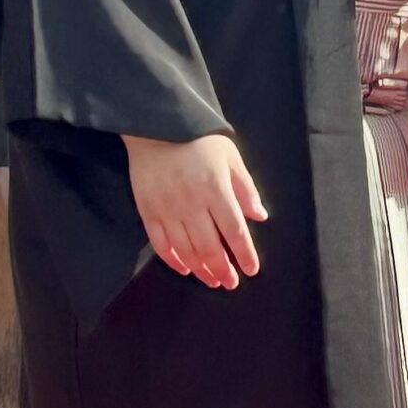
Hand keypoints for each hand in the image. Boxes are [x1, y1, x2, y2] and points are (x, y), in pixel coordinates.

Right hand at [122, 131, 266, 290]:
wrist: (156, 125)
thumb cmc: (198, 138)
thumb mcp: (229, 156)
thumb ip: (245, 187)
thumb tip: (259, 216)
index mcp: (215, 188)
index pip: (234, 230)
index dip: (244, 254)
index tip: (251, 269)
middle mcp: (191, 203)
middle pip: (210, 247)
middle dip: (223, 270)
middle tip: (231, 283)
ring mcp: (167, 208)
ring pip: (186, 250)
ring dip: (201, 270)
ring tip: (212, 280)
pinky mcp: (147, 210)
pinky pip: (160, 244)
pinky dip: (173, 260)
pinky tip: (185, 268)